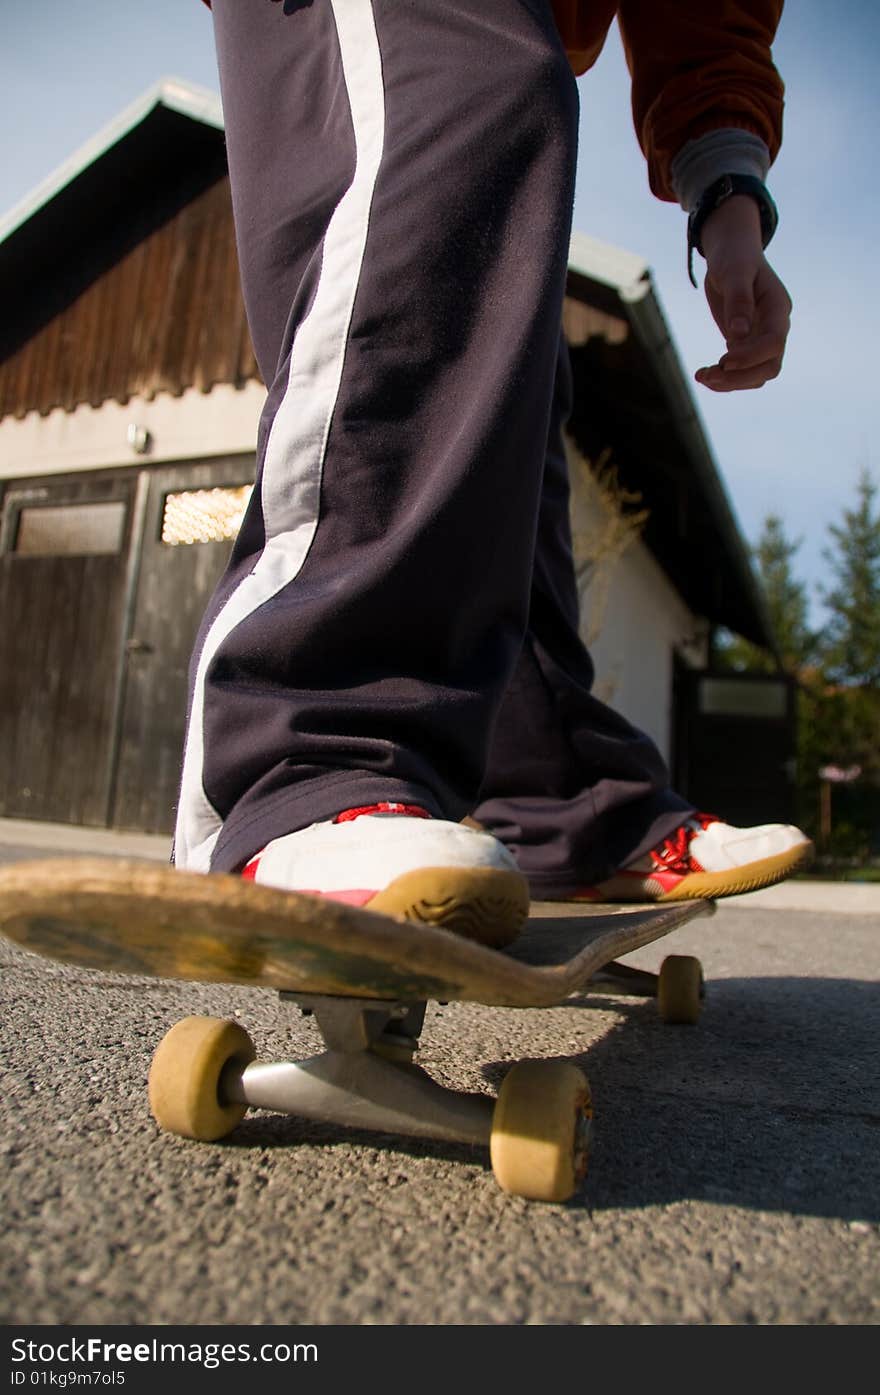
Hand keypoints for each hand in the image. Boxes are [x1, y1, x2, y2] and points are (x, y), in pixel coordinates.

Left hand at [693, 195, 791, 392]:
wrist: (732, 253)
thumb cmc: (734, 257)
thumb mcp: (733, 272)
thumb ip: (738, 300)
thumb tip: (738, 335)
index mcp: (777, 307)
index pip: (774, 342)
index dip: (751, 356)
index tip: (723, 360)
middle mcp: (775, 326)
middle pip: (769, 366)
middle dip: (740, 377)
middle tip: (707, 376)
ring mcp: (762, 337)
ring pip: (757, 374)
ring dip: (730, 382)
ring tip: (701, 376)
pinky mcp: (748, 343)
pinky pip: (743, 370)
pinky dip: (725, 377)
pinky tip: (704, 374)